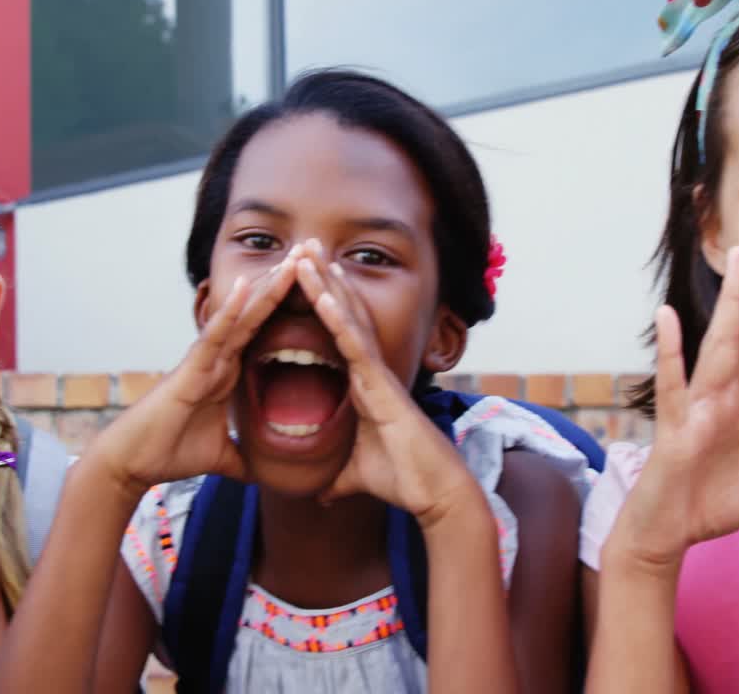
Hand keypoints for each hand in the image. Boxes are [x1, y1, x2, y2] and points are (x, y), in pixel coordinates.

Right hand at [91, 245, 305, 495]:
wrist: (131, 463)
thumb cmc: (170, 453)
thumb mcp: (225, 457)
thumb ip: (247, 456)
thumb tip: (272, 473)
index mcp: (228, 371)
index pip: (266, 331)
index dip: (290, 307)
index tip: (318, 284)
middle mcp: (218, 358)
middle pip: (258, 312)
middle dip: (285, 283)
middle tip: (312, 251)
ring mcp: (203, 360)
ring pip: (241, 315)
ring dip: (266, 286)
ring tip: (293, 258)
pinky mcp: (189, 370)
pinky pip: (213, 336)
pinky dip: (228, 311)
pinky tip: (244, 286)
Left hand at [293, 242, 481, 529]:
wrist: (436, 494)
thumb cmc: (404, 480)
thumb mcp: (356, 476)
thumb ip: (338, 478)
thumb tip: (321, 492)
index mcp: (363, 384)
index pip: (336, 335)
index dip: (322, 304)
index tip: (302, 276)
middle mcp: (371, 371)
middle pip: (343, 314)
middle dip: (323, 278)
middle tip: (303, 244)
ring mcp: (378, 374)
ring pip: (349, 319)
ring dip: (327, 285)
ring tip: (306, 253)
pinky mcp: (383, 387)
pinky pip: (356, 346)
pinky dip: (339, 319)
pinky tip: (323, 294)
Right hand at [607, 229, 738, 569]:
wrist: (665, 535)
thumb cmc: (706, 508)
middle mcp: (719, 396)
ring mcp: (696, 409)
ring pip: (720, 347)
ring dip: (730, 303)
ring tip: (738, 259)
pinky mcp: (674, 430)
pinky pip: (674, 386)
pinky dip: (670, 352)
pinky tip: (669, 317)